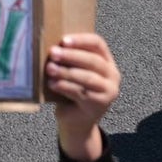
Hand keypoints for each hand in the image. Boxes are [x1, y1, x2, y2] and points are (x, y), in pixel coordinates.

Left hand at [47, 33, 120, 161]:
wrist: (76, 122)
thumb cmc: (72, 91)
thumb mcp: (74, 72)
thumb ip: (70, 60)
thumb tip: (53, 47)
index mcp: (107, 61)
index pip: (98, 43)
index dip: (81, 40)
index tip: (63, 40)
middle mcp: (112, 75)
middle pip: (93, 60)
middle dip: (71, 55)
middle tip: (53, 53)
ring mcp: (109, 91)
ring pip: (87, 77)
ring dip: (66, 72)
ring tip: (50, 68)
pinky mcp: (100, 105)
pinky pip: (81, 92)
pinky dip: (65, 87)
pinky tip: (52, 84)